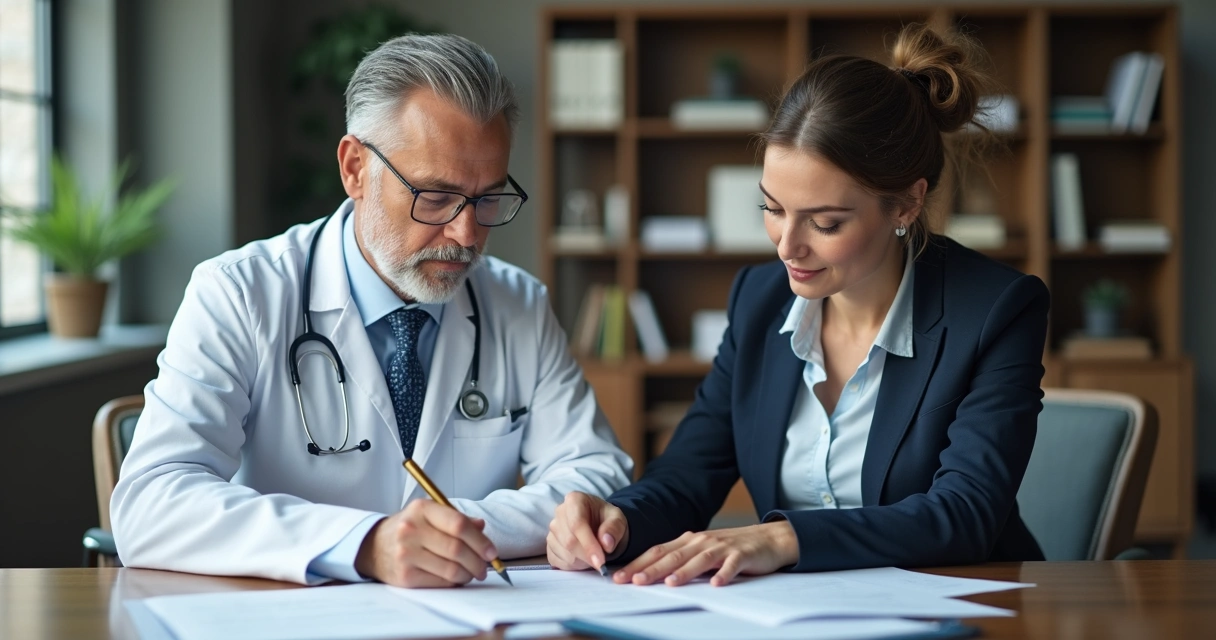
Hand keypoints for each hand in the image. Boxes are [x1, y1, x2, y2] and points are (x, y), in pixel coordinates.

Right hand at [354, 499, 497, 587]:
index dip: (480, 540)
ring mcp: (406, 554)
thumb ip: (456, 519)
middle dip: (478, 561)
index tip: (491, 551)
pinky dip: (454, 582)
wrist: (373, 547)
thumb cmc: (408, 529)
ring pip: (451, 569)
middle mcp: (411, 530)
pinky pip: (440, 582)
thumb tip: (481, 526)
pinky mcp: (405, 576)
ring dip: (468, 574)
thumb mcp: (429, 515)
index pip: (459, 524)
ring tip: (472, 573)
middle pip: (457, 549)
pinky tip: (456, 578)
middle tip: (485, 567)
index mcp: (421, 509)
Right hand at [547, 491, 628, 571]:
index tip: (600, 561)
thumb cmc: (608, 521)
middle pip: (569, 541)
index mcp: (575, 500)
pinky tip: (582, 559)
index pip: (577, 524)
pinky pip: (557, 561)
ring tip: (593, 555)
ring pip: (564, 552)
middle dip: (587, 556)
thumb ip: (614, 529)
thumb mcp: (618, 520)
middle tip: (602, 562)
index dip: (589, 545)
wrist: (601, 527)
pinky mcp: (549, 545)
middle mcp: (559, 512)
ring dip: (581, 561)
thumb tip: (606, 543)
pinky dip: (573, 566)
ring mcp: (553, 529)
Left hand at [613, 521, 797, 586]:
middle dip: (652, 569)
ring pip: (700, 560)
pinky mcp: (742, 555)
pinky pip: (732, 565)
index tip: (619, 577)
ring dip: (685, 571)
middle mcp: (702, 541)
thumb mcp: (702, 551)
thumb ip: (681, 560)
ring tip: (670, 583)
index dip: (638, 564)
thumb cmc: (730, 548)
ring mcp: (722, 547)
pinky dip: (724, 574)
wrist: (768, 539)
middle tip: (634, 582)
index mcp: (688, 541)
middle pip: (674, 555)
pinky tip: (716, 584)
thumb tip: (651, 575)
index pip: (658, 552)